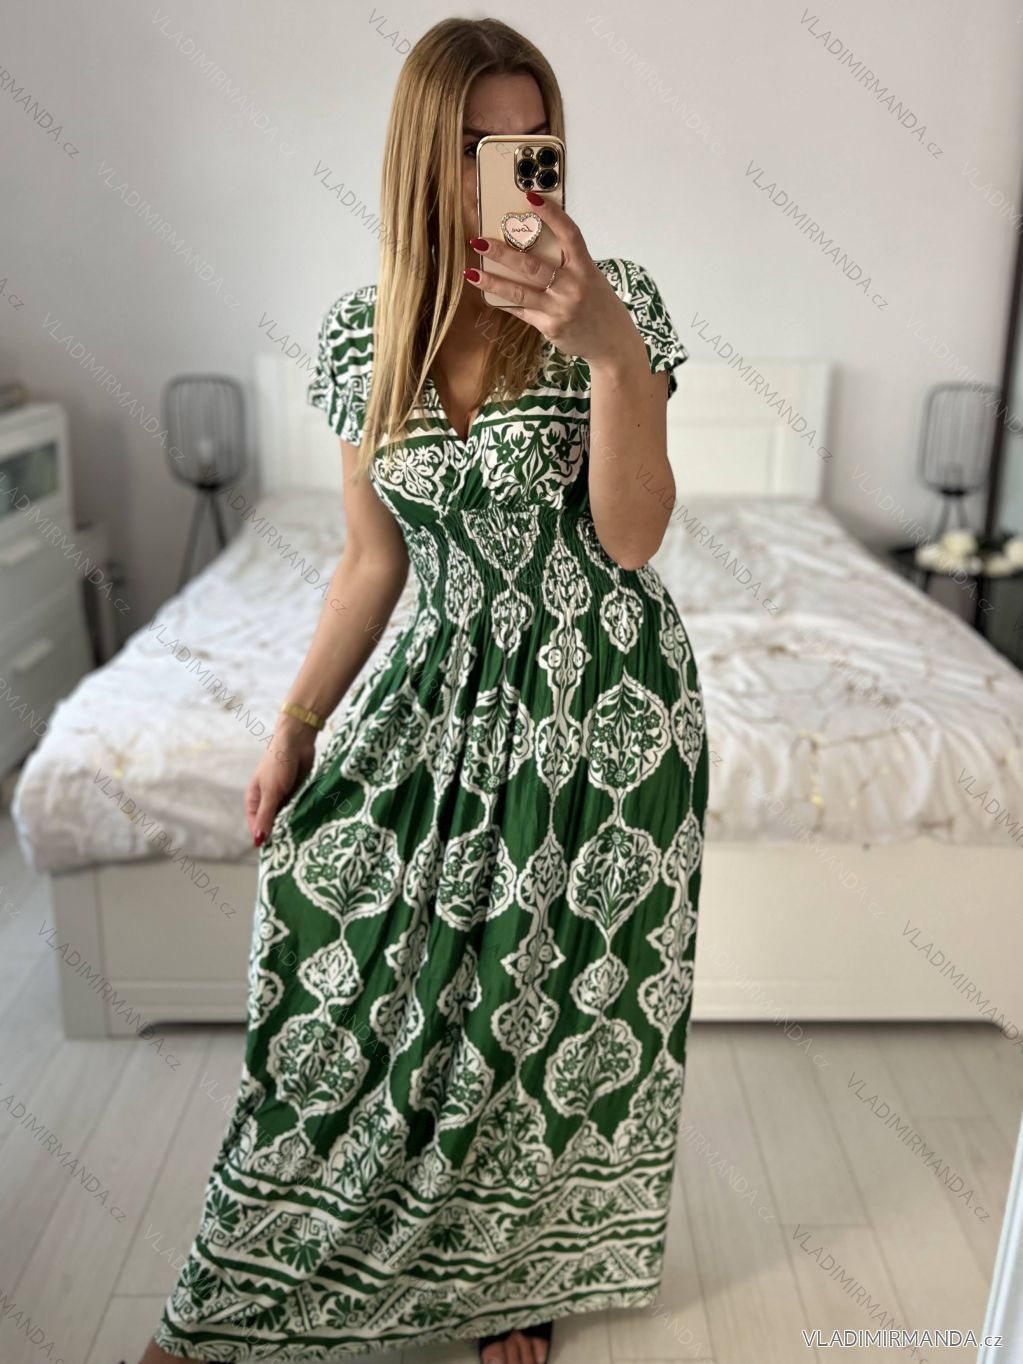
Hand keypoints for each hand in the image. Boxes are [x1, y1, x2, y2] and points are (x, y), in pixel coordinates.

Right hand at [245, 725, 316, 845]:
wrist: (296, 741)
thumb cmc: (278, 763)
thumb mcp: (271, 792)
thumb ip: (266, 816)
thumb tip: (258, 841)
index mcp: (255, 800)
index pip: (257, 826)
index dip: (264, 839)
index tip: (277, 853)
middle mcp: (268, 801)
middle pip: (272, 824)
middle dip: (281, 834)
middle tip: (293, 851)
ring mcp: (283, 797)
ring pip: (287, 818)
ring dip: (293, 825)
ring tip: (303, 842)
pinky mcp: (298, 793)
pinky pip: (299, 810)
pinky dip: (302, 816)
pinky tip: (310, 827)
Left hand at [466, 191, 641, 365]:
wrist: (612, 342)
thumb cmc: (598, 305)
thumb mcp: (590, 278)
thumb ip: (566, 264)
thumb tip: (530, 247)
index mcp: (585, 268)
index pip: (569, 234)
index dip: (551, 215)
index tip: (530, 197)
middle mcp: (573, 286)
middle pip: (532, 265)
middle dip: (503, 252)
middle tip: (480, 241)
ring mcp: (560, 308)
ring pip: (520, 292)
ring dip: (493, 282)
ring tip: (472, 273)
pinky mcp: (551, 327)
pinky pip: (523, 311)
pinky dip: (506, 302)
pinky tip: (488, 296)